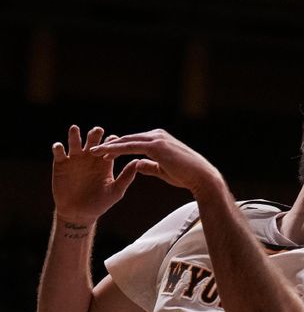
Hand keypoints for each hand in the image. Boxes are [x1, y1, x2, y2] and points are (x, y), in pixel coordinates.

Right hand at [51, 125, 138, 223]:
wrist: (79, 213)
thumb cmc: (100, 203)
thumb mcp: (115, 191)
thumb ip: (126, 177)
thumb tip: (137, 162)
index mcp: (105, 161)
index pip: (110, 146)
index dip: (112, 142)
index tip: (114, 141)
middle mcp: (90, 157)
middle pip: (93, 139)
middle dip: (95, 134)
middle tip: (98, 131)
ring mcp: (75, 159)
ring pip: (75, 142)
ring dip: (75, 135)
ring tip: (75, 129)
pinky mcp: (61, 164)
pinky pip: (59, 153)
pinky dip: (58, 148)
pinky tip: (60, 148)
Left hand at [89, 129, 221, 196]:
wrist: (200, 176)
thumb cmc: (185, 175)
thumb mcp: (163, 170)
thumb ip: (149, 166)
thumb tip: (137, 164)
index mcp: (160, 139)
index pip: (135, 141)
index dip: (120, 147)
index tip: (106, 153)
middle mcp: (157, 135)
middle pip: (128, 138)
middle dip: (111, 144)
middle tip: (94, 150)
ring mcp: (156, 139)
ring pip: (127, 141)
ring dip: (110, 146)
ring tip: (94, 152)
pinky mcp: (155, 146)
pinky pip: (130, 147)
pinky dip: (116, 150)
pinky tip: (105, 155)